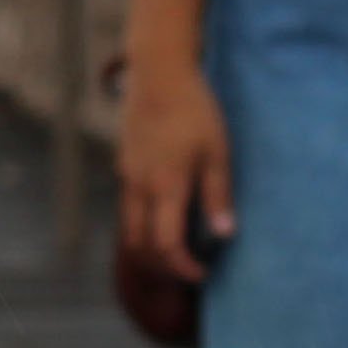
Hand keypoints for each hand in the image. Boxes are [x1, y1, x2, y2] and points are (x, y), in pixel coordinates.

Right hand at [116, 55, 234, 276]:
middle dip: (162, 266)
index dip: (183, 268)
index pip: (166, 245)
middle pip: (140, 244)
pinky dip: (143, 221)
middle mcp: (140, 185)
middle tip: (188, 269)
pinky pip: (128, 204)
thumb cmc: (195, 111)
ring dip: (149, 245)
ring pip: (129, 226)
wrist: (158, 73)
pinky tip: (166, 213)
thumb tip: (224, 236)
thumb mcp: (217, 153)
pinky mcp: (124, 163)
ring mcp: (127, 174)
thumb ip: (218, 197)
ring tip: (177, 247)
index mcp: (166, 186)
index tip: (203, 274)